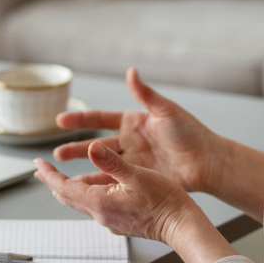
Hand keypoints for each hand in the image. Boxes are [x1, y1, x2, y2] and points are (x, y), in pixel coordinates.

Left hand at [34, 142, 199, 242]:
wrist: (180, 226)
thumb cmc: (163, 201)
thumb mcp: (137, 175)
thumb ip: (111, 162)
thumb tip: (90, 148)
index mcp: (100, 202)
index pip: (63, 186)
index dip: (49, 173)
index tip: (38, 162)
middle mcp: (101, 214)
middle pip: (68, 197)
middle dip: (54, 181)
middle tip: (43, 170)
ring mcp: (110, 221)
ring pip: (81, 202)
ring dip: (70, 188)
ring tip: (64, 177)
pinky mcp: (119, 222)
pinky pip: (95, 206)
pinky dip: (87, 194)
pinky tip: (93, 188)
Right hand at [53, 68, 222, 192]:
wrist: (207, 162)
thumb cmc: (191, 133)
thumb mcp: (166, 111)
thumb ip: (145, 94)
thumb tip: (131, 72)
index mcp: (133, 121)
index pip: (100, 119)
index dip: (80, 120)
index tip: (60, 121)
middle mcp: (129, 141)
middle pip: (96, 145)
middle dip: (75, 149)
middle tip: (57, 154)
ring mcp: (132, 161)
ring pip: (101, 165)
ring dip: (82, 169)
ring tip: (63, 175)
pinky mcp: (138, 177)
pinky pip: (114, 181)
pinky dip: (99, 185)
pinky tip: (85, 190)